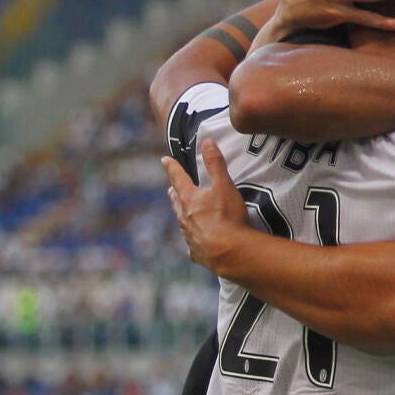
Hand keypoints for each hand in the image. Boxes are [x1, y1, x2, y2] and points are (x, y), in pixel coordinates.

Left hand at [162, 140, 249, 273]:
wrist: (229, 252)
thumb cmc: (228, 218)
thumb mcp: (224, 186)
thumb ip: (215, 164)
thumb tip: (207, 142)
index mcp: (190, 199)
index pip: (178, 179)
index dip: (172, 168)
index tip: (165, 160)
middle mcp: (185, 217)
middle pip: (177, 201)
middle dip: (174, 193)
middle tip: (171, 189)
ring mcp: (189, 236)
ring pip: (182, 222)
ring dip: (182, 214)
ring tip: (183, 212)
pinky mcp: (196, 251)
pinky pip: (192, 243)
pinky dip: (193, 239)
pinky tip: (196, 242)